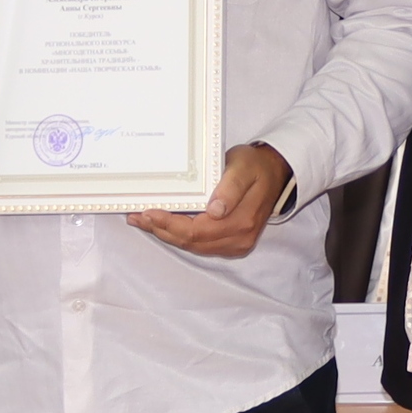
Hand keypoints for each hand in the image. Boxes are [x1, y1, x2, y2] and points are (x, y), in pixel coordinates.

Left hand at [128, 142, 289, 258]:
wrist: (275, 174)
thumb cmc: (255, 166)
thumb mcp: (243, 167)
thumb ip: (231, 188)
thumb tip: (215, 210)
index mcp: (241, 220)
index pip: (197, 230)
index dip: (170, 224)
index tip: (148, 212)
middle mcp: (239, 238)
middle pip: (192, 242)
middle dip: (161, 230)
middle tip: (136, 217)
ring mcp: (237, 244)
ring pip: (194, 246)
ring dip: (167, 235)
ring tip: (143, 222)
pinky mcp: (233, 244)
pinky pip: (201, 245)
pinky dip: (180, 237)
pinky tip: (165, 226)